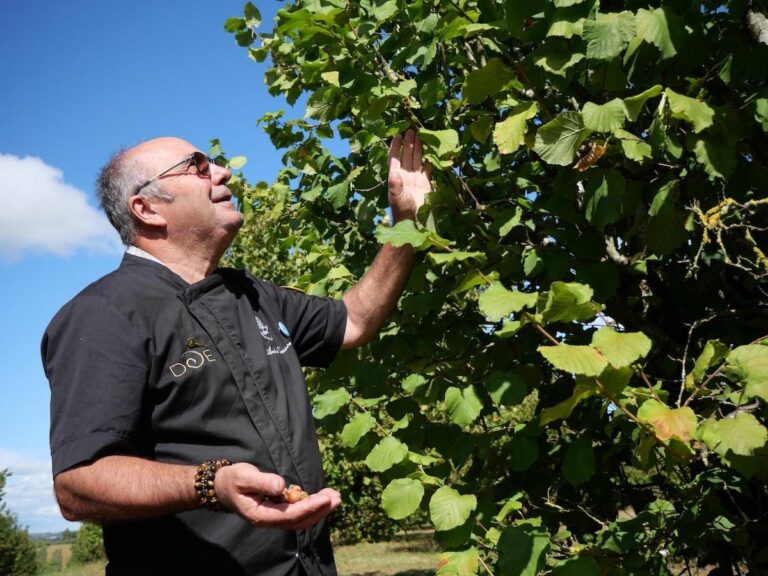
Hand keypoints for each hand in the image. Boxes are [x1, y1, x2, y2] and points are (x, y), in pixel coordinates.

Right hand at [215, 463, 340, 529]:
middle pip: (299, 520)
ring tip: (335, 496)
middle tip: (337, 497)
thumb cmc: (233, 480)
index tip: (325, 499)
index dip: (309, 507)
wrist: (223, 486)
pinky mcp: (278, 510)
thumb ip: (262, 481)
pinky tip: (323, 496)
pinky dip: (312, 505)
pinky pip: (298, 512)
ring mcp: (274, 517)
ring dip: (319, 508)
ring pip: (301, 518)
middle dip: (320, 510)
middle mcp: (270, 520)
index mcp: (261, 515)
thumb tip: (281, 485)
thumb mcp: (244, 477)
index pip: (290, 515)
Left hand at [388, 129, 431, 221]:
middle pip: (406, 156)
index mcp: (396, 176)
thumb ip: (394, 184)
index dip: (395, 147)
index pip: (394, 158)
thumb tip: (393, 172)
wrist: (413, 221)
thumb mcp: (396, 197)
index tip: (398, 135)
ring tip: (421, 136)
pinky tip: (432, 152)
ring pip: (416, 160)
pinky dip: (429, 161)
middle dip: (408, 144)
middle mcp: (405, 175)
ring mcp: (415, 179)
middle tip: (412, 130)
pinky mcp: (425, 184)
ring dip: (418, 149)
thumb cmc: (402, 210)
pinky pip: (427, 169)